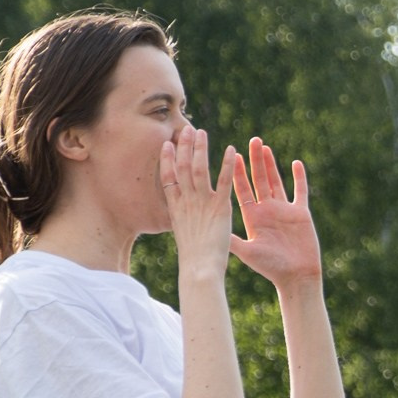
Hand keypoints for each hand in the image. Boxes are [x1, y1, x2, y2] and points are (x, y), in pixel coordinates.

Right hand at [159, 124, 238, 281]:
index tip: (166, 143)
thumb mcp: (183, 234)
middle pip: (182, 167)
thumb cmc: (193, 258)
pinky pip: (223, 181)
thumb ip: (182, 219)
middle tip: (186, 128)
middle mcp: (187, 201)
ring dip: (200, 149)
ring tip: (200, 132)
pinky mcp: (220, 207)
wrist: (200, 268)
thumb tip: (181, 216)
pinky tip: (232, 150)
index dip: (166, 159)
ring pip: (198, 169)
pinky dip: (227, 164)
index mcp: (176, 208)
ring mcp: (202, 203)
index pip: (168, 177)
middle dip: (183, 147)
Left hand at [229, 137, 322, 288]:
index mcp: (253, 216)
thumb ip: (232, 238)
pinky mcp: (301, 214)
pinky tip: (296, 163)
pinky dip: (299, 178)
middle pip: (259, 180)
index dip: (237, 172)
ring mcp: (285, 210)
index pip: (242, 189)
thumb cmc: (271, 268)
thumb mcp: (248, 251)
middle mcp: (267, 210)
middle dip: (254, 160)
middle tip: (251, 140)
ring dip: (271, 164)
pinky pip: (300, 192)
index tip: (231, 154)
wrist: (296, 277)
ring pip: (277, 181)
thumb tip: (210, 229)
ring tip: (265, 146)